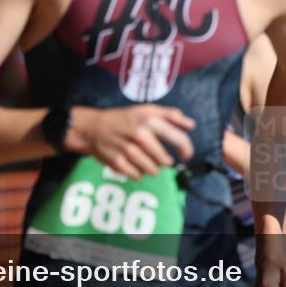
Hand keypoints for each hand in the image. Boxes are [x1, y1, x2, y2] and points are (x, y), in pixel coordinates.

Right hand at [67, 105, 195, 178]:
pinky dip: (138, 172)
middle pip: (165, 160)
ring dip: (152, 167)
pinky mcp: (118, 163)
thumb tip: (192, 125)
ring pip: (153, 170)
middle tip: (157, 155)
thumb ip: (171, 116)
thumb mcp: (147, 110)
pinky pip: (138, 176)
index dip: (187, 149)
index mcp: (150, 120)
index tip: (186, 155)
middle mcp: (140, 135)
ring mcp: (128, 150)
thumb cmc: (124, 119)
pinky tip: (133, 163)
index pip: (179, 139)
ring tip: (143, 157)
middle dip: (164, 160)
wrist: (93, 128)